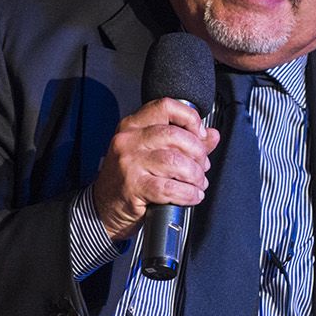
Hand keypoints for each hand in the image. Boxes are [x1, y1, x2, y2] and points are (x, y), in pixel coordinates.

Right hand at [92, 98, 221, 241]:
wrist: (104, 209)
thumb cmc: (129, 180)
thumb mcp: (152, 154)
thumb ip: (184, 142)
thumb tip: (212, 135)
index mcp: (133, 125)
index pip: (166, 107)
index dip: (190, 118)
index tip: (200, 134)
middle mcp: (128, 140)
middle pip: (175, 135)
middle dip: (197, 153)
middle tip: (202, 166)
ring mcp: (128, 163)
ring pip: (175, 162)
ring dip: (195, 175)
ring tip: (198, 183)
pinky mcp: (132, 187)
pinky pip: (169, 188)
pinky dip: (187, 194)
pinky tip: (192, 196)